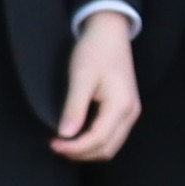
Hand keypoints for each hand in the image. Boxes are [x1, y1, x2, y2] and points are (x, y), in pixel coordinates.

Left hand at [52, 15, 140, 162]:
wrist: (110, 32)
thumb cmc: (95, 50)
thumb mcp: (81, 76)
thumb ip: (74, 107)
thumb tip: (65, 135)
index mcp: (121, 105)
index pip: (98, 139)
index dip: (75, 147)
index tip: (53, 144)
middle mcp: (131, 112)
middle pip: (107, 149)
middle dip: (81, 153)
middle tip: (56, 146)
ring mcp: (131, 112)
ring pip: (111, 146)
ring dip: (88, 150)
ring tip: (65, 144)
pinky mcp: (126, 109)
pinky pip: (113, 136)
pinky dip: (95, 142)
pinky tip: (78, 136)